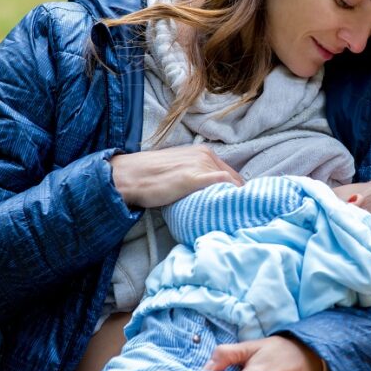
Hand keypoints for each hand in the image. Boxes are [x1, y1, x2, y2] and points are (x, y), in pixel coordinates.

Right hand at [110, 145, 242, 207]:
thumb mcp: (180, 170)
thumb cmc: (152, 176)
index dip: (237, 192)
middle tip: (241, 216)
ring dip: (235, 201)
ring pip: (231, 184)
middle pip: (236, 181)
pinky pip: (222, 183)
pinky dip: (230, 195)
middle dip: (239, 198)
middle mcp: (206, 156)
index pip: (232, 175)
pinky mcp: (192, 178)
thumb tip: (212, 192)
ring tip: (237, 217)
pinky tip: (232, 208)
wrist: (129, 176)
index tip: (239, 207)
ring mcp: (200, 165)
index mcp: (204, 152)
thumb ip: (198, 176)